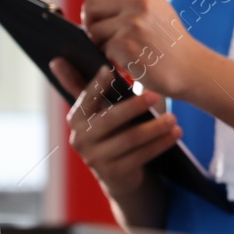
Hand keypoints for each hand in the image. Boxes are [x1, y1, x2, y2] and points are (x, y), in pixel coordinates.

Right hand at [50, 58, 180, 199]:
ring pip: (129, 139)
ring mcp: (95, 158)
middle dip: (134, 106)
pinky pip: (141, 156)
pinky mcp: (113, 174)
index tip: (110, 70)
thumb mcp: (102, 110)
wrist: (120, 174)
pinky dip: (161, 144)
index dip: (98, 84)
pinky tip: (176, 134)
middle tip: (157, 94)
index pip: (87, 96)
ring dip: (155, 128)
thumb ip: (89, 87)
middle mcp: (80, 138)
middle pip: (110, 119)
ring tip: (174, 119)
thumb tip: (57, 59)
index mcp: (77, 117)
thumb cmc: (114, 131)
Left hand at [79, 0, 207, 99]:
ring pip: (92, 29)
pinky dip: (110, 57)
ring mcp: (132, 23)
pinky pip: (100, 48)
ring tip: (122, 49)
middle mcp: (139, 1)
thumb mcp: (155, 9)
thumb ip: (127, 1)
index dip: (99, 1)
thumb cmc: (168, 41)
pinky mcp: (125, 44)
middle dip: (93, 23)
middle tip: (107, 35)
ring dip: (101, 42)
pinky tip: (128, 59)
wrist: (189, 67)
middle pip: (90, 6)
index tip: (108, 15)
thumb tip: (89, 8)